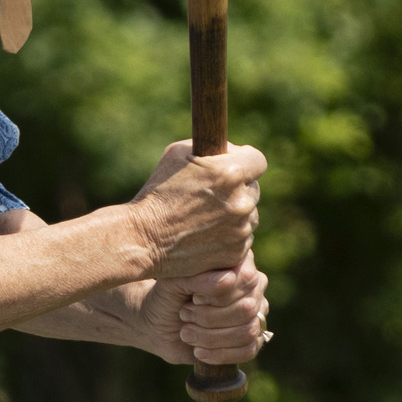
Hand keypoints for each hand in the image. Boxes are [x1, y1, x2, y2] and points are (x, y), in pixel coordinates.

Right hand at [127, 141, 265, 279]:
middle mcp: (241, 202)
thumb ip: (210, 148)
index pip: (258, 161)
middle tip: (213, 194)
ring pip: (250, 215)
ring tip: (206, 216)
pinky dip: (229, 235)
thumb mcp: (177, 154)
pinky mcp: (236, 253)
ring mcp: (241, 230)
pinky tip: (206, 233)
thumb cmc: (157, 193)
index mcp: (230, 174)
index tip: (235, 165)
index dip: (245, 161)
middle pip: (254, 189)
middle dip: (238, 188)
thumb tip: (230, 151)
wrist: (143, 238)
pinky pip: (243, 238)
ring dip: (235, 213)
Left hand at [156, 258, 269, 366]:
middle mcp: (254, 287)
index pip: (246, 279)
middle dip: (209, 317)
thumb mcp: (174, 282)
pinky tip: (199, 351)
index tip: (193, 298)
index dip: (218, 294)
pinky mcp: (251, 340)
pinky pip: (248, 351)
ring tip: (186, 333)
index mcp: (240, 263)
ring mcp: (256, 314)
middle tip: (184, 314)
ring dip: (211, 337)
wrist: (158, 325)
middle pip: (247, 308)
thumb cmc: (168, 296)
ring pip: (248, 331)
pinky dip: (219, 354)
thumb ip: (198, 277)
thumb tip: (227, 280)